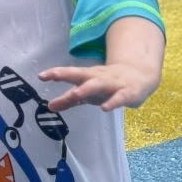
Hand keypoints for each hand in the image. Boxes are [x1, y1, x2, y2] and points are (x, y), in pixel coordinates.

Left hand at [39, 62, 159, 112]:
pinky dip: (113, 102)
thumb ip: (69, 100)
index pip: (70, 73)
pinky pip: (119, 97)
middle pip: (81, 74)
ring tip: (76, 93)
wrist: (140, 76)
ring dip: (87, 88)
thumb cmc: (107, 85)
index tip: (41, 75)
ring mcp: (113, 84)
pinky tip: (105, 108)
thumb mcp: (88, 93)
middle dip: (67, 74)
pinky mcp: (127, 93)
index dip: (56, 74)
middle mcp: (99, 77)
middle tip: (52, 76)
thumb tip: (49, 107)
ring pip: (99, 84)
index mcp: (88, 76)